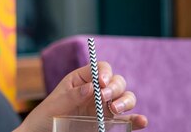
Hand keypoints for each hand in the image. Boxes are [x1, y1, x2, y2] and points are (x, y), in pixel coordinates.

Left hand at [16, 61, 147, 131]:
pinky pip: (127, 119)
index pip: (100, 68)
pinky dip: (136, 120)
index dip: (105, 73)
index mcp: (82, 79)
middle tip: (104, 98)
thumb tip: (91, 87)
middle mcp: (97, 90)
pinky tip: (141, 121)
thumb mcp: (57, 103)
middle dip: (114, 88)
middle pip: (116, 82)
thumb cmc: (48, 114)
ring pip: (125, 97)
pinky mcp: (110, 122)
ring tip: (115, 109)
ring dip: (125, 101)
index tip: (101, 83)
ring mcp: (105, 106)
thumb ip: (73, 95)